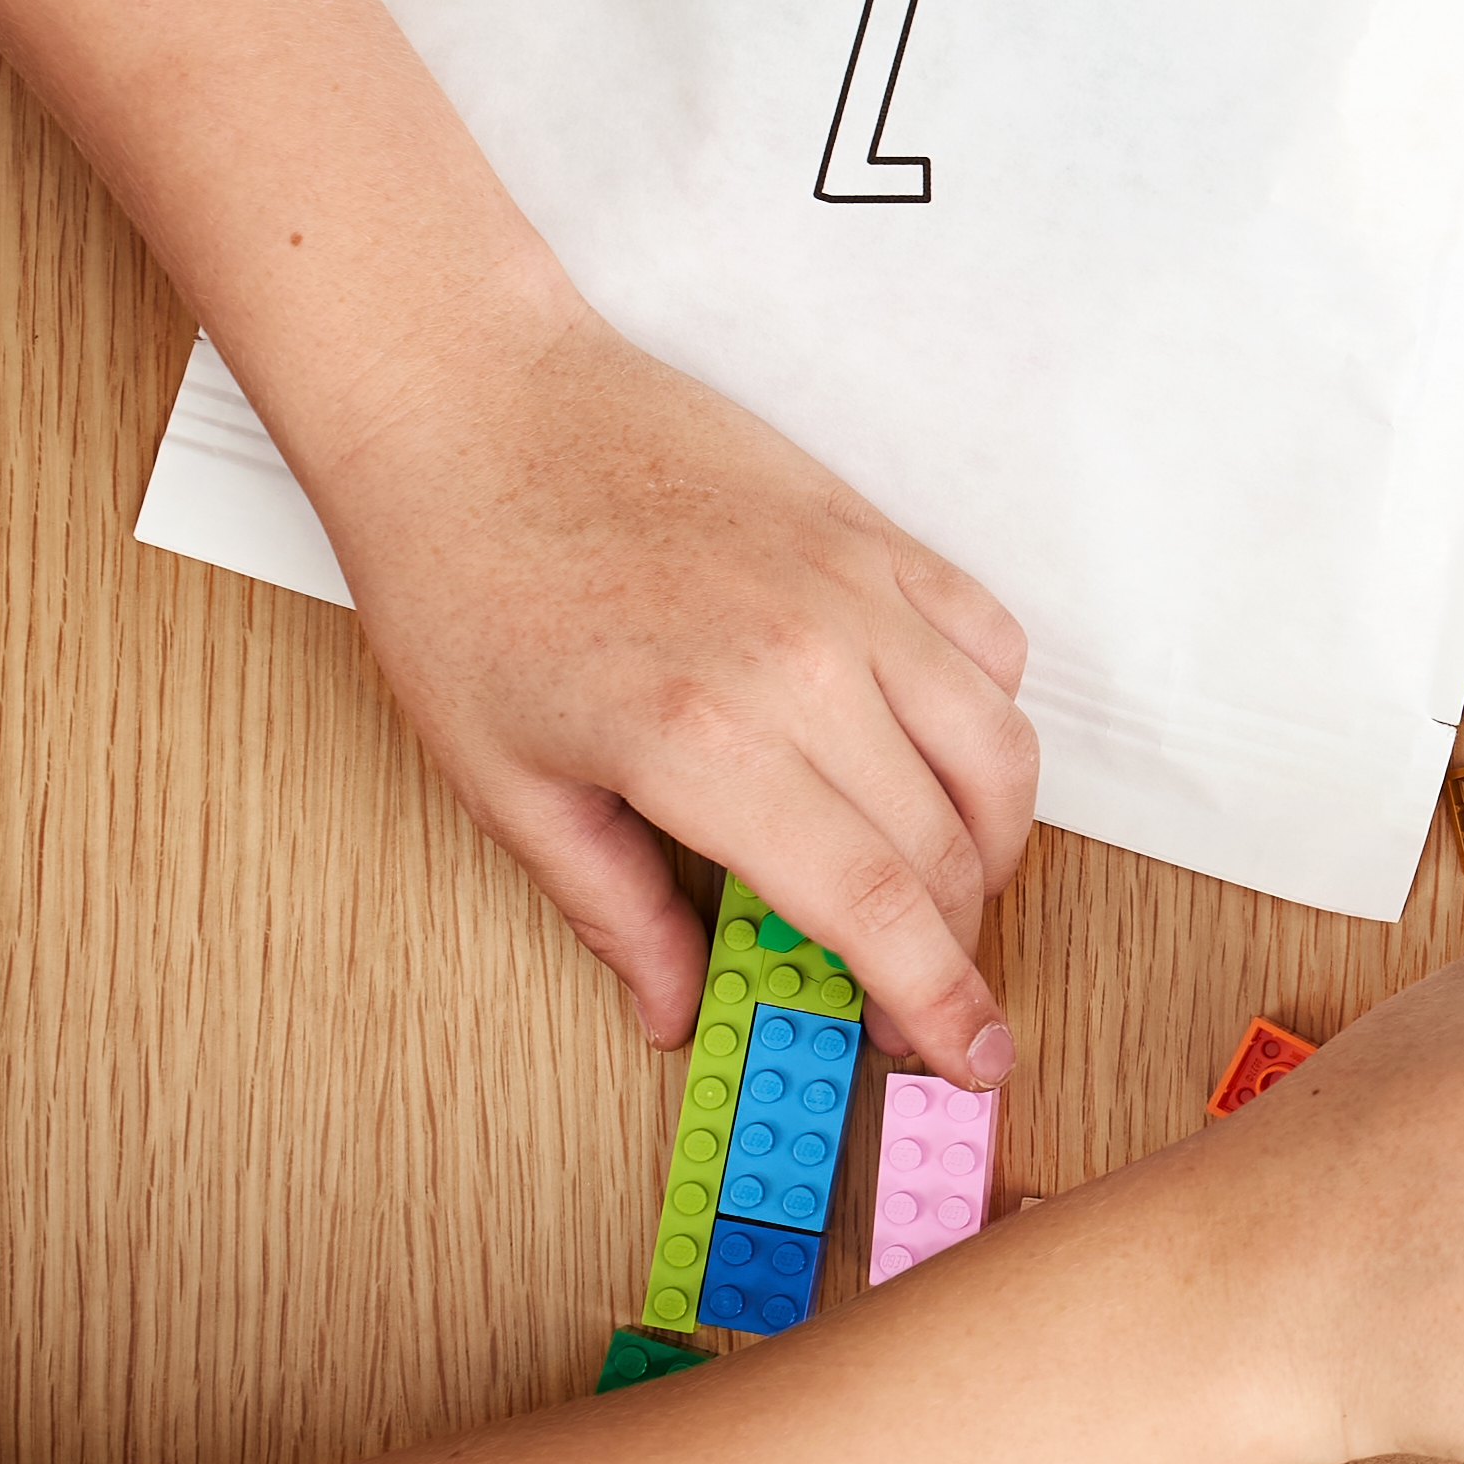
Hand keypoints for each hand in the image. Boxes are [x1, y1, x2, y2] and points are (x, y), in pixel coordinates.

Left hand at [275, 298, 1040, 1076]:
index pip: (880, 909)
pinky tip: (927, 755)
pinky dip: (986, 722)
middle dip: (953, 945)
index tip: (971, 1057)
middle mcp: (808, 665)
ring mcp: (854, 591)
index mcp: (706, 745)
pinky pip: (990, 646)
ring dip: (991, 845)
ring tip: (936, 884)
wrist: (468, 406)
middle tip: (914, 989)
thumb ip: (615, 911)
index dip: (939, 1002)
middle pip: (951, 850)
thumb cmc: (462, 581)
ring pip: (1000, 754)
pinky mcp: (874, 535)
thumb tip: (677, 1012)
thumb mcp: (508, 785)